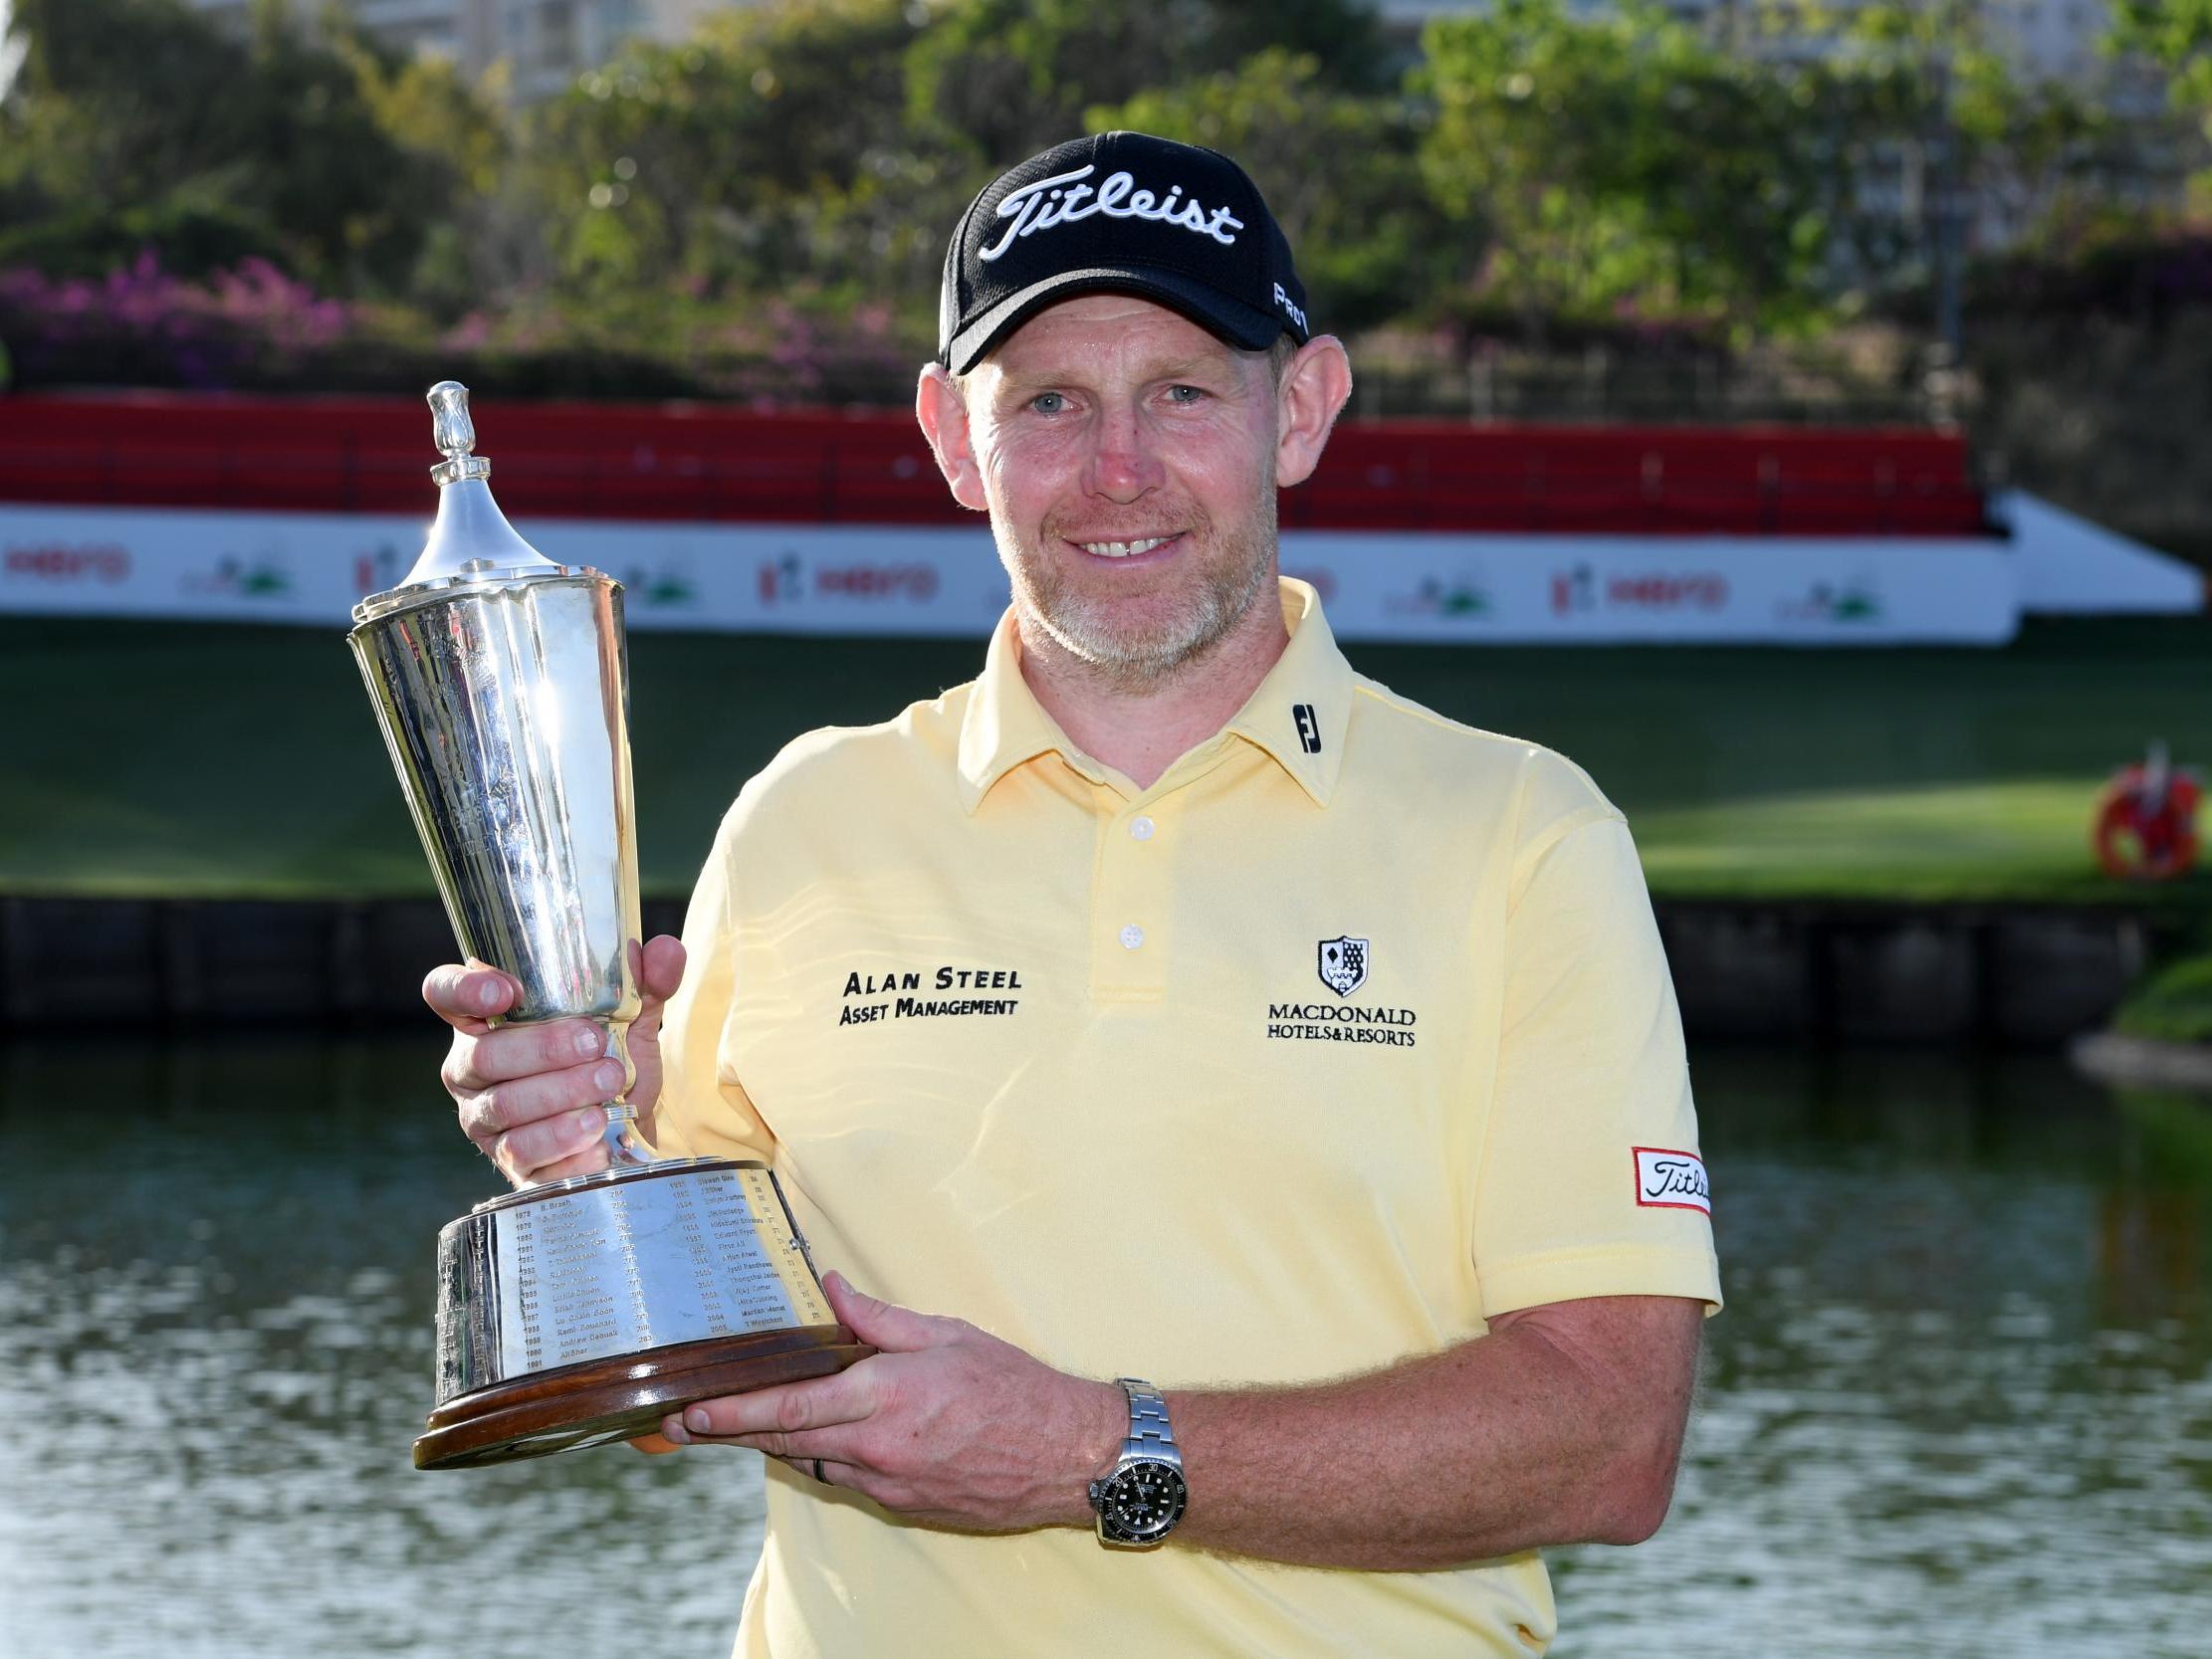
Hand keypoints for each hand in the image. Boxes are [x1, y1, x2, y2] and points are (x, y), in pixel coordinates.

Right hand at [424, 935, 686, 1186]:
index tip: (507, 991)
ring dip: (561, 1095)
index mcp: (488, 1019)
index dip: (464, 989)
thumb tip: (665, 951)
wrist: (627, 1129)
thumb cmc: (607, 1061)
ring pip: (504, 1106)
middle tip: (596, 1045)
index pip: (445, 992)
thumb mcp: (631, 1018)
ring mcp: (484, 1119)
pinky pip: (525, 1154)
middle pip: (483, 1056)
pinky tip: (597, 1133)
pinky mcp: (508, 1162)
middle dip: (543, 1050)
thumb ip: (645, 982)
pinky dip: (566, 1142)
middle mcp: (471, 1068)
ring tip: (608, 1086)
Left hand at [658, 1272, 1125, 1532]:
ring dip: (779, 1444)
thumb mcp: (944, 1334)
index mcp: (884, 1397)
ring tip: (743, 1424)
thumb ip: (877, 1317)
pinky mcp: (903, 1505)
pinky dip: (828, 1457)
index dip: (732, 1413)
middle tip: (687, 1424)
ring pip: (814, 1462)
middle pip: (784, 1443)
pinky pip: (849, 1479)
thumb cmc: (1013, 1387)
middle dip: (731, 1432)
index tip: (691, 1412)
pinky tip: (823, 1438)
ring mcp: (888, 1483)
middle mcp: (877, 1447)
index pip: (789, 1409)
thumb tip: (828, 1288)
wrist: (1066, 1454)